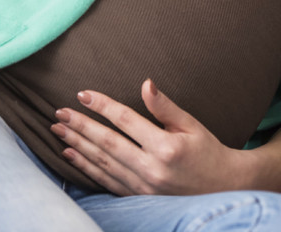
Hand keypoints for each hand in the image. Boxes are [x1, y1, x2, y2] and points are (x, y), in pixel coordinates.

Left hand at [51, 79, 251, 195]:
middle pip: (107, 143)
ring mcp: (142, 186)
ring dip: (77, 144)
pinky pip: (104, 180)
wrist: (222, 187)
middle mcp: (152, 168)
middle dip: (81, 125)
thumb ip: (165, 106)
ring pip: (101, 162)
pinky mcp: (137, 196)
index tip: (83, 94)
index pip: (126, 121)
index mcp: (167, 146)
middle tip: (59, 112)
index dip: (103, 106)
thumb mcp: (192, 124)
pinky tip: (71, 154)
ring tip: (58, 130)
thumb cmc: (208, 151)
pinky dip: (85, 167)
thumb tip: (145, 83)